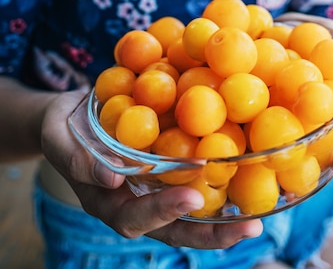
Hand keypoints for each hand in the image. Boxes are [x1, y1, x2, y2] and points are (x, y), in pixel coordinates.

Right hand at [41, 90, 262, 246]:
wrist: (71, 116)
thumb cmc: (61, 126)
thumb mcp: (57, 135)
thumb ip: (77, 158)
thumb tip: (110, 178)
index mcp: (105, 202)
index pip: (135, 217)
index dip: (162, 212)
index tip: (190, 198)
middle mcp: (132, 204)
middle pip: (172, 230)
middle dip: (209, 234)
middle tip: (248, 227)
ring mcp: (151, 192)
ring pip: (188, 216)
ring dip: (222, 221)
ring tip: (256, 218)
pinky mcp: (164, 174)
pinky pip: (191, 186)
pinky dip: (218, 190)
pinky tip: (245, 180)